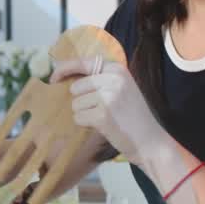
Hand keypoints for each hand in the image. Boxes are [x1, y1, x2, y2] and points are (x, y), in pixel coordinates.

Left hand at [52, 57, 167, 166]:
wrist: (150, 141)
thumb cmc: (132, 116)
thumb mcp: (121, 88)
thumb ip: (100, 78)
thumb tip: (65, 76)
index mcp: (117, 69)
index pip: (82, 62)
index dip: (64, 69)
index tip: (54, 78)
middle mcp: (113, 79)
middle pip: (75, 88)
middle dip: (81, 101)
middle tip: (99, 110)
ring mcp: (108, 96)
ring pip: (75, 104)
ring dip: (84, 113)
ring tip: (105, 118)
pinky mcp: (102, 115)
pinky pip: (78, 117)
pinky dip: (85, 124)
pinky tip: (102, 126)